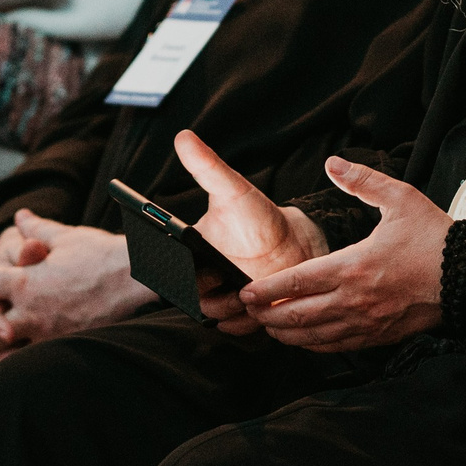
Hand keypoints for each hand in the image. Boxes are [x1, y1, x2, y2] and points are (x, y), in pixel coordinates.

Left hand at [0, 212, 139, 365]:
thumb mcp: (66, 237)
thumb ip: (38, 231)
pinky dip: (31, 363)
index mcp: (25, 281)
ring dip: (2, 357)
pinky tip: (29, 366)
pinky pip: (41, 359)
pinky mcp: (69, 345)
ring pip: (14, 354)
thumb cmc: (102, 254)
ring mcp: (49, 333)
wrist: (138, 279)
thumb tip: (21, 218)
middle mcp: (31, 311)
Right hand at [171, 131, 325, 332]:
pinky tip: (259, 303)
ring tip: (247, 287)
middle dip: (208, 294)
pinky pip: (235, 329)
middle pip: (191, 299)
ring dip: (230, 307)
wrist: (295, 242)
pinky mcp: (245, 316)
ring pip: (214, 316)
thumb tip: (183, 136)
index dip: (177, 272)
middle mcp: (203, 279)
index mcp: (190, 252)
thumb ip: (208, 167)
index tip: (193, 262)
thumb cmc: (259, 216)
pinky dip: (246, 321)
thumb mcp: (234, 190)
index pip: (169, 269)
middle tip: (228, 276)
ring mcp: (224, 300)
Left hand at [237, 156, 449, 351]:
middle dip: (268, 316)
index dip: (267, 291)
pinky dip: (315, 346)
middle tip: (246, 311)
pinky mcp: (381, 336)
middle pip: (299, 316)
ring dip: (287, 335)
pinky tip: (305, 341)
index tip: (246, 292)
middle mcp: (355, 299)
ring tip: (268, 328)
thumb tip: (332, 162)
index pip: (298, 283)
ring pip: (316, 336)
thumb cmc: (434, 237)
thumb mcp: (400, 199)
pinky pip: (340, 346)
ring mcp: (368, 322)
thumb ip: (362, 180)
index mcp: (354, 266)